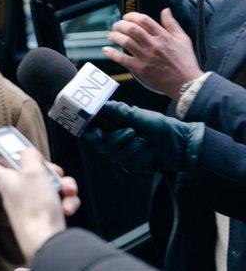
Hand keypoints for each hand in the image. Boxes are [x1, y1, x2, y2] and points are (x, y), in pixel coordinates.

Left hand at [0, 149, 77, 261]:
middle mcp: (16, 193)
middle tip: (55, 174)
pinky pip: (57, 203)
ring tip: (67, 192)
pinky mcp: (44, 217)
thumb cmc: (36, 208)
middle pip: (31, 173)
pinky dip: (66, 202)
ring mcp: (31, 206)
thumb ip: (29, 156)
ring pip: (49, 187)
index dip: (3, 157)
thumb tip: (27, 152)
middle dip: (50, 171)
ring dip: (63, 187)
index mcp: (7, 181)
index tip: (17, 154)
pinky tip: (67, 208)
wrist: (46, 242)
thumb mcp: (33, 171)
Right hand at [81, 100, 203, 172]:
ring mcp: (123, 154)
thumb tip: (103, 105)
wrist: (180, 144)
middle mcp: (116, 141)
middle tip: (132, 132)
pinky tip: (152, 151)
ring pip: (115, 155)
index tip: (98, 133)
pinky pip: (128, 163)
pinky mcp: (131, 165)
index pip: (94, 132)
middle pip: (102, 146)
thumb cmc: (161, 127)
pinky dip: (142, 156)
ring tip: (147, 141)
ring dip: (134, 147)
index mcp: (115, 127)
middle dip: (117, 139)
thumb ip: (119, 111)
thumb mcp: (140, 116)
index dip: (91, 133)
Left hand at [104, 9, 202, 99]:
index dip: (132, 16)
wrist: (185, 82)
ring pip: (125, 41)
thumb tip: (166, 10)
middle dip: (120, 25)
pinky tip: (106, 50)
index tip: (126, 16)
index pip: (144, 20)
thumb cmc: (185, 61)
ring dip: (115, 36)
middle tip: (116, 26)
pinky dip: (112, 53)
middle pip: (132, 29)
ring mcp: (145, 56)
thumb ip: (172, 24)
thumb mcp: (183, 39)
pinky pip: (122, 59)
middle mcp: (153, 44)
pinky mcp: (139, 68)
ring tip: (111, 35)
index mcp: (163, 36)